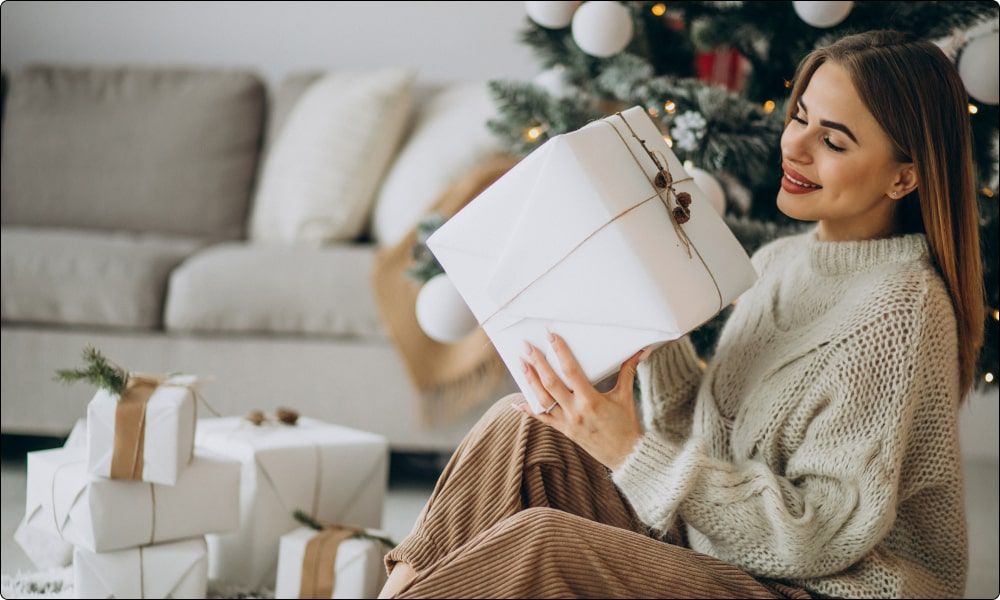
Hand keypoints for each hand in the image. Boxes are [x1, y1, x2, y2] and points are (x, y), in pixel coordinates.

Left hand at [514, 331, 643, 470]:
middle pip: (550, 383)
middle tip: (525, 347)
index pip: (571, 371)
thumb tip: (641, 351)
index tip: (551, 337)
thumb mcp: (625, 396)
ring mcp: (567, 422)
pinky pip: (543, 419)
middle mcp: (575, 411)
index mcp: (590, 400)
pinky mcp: (563, 431)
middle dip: (536, 363)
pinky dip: (529, 411)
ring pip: (542, 400)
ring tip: (521, 364)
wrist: (625, 454)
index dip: (560, 353)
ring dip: (529, 381)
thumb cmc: (626, 424)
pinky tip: (517, 403)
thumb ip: (628, 371)